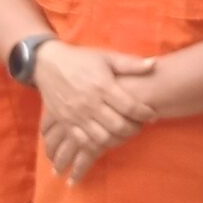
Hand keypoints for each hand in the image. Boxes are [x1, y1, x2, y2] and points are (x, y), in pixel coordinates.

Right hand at [33, 44, 157, 171]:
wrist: (48, 64)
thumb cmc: (81, 60)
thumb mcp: (106, 57)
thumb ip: (131, 63)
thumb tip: (154, 64)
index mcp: (102, 85)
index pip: (129, 106)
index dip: (145, 113)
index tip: (153, 115)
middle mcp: (89, 103)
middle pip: (117, 126)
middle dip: (134, 129)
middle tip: (140, 126)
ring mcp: (76, 115)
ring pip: (102, 138)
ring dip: (118, 140)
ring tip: (125, 133)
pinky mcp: (66, 123)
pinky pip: (83, 142)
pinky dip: (97, 145)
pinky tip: (106, 139)